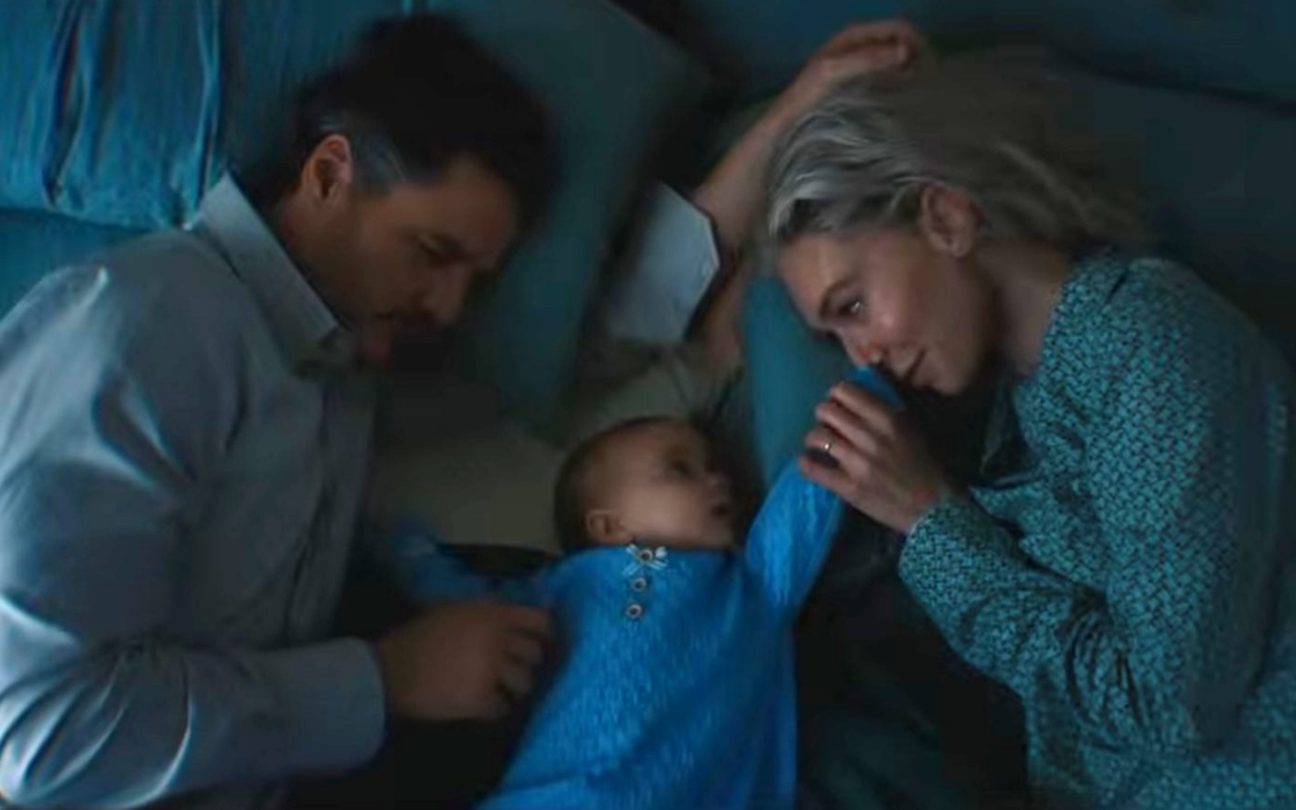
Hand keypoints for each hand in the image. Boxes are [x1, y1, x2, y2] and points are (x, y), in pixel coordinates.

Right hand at [375, 600, 551, 721]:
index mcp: (491, 614)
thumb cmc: (418, 637)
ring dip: (515, 689)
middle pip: (535, 654)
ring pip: (525, 683)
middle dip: (527, 664)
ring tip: (501, 690)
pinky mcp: (481, 698)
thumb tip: (510, 617)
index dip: (546, 632)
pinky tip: (484, 706)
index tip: (544, 642)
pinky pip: (502, 708)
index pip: (539, 620)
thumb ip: (485, 613)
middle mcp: (497, 640)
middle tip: (514, 670)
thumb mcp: (454, 610)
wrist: (391, 671)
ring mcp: (491, 670)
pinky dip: (495, 710)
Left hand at [774, 20, 929, 123]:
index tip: (930, 64)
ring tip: (920, 90)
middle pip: (897, 42)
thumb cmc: (807, 96)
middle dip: (915, 55)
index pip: (895, 28)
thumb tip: (905, 50)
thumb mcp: (834, 72)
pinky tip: (902, 100)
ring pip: (893, 60)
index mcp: (852, 37)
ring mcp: (857, 67)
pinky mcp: (856, 86)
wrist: (786, 124)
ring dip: (909, 70)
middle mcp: (857, 47)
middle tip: (929, 79)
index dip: (914, 41)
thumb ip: (867, 59)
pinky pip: (885, 77)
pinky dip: (898, 83)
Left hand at [800, 382, 950, 532]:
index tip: (838, 405)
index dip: (836, 396)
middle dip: (823, 416)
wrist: (934, 509)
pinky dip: (806, 463)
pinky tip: (808, 462)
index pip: (846, 391)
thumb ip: (884, 413)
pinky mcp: (848, 487)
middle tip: (827, 426)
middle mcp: (870, 436)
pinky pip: (813, 468)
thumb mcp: (910, 430)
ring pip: (817, 436)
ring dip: (814, 439)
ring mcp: (858, 462)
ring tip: (819, 445)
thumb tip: (855, 398)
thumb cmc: (925, 468)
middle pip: (826, 410)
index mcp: (888, 419)